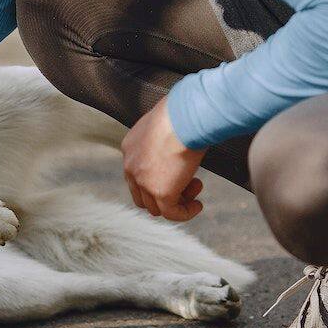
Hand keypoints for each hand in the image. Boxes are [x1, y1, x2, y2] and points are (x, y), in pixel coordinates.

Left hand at [121, 99, 206, 220]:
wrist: (183, 117)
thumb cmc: (181, 113)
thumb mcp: (166, 125)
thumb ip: (166, 138)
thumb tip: (180, 139)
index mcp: (130, 148)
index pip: (137, 175)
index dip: (158, 179)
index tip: (179, 172)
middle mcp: (130, 166)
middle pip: (143, 195)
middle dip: (166, 193)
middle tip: (188, 182)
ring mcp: (143, 181)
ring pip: (156, 207)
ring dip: (178, 202)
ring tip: (196, 190)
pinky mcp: (160, 192)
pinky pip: (171, 213)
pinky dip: (185, 213)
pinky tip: (198, 205)